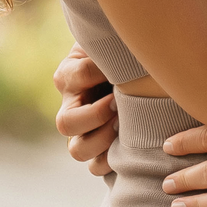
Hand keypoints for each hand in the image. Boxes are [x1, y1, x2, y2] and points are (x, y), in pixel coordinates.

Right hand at [52, 42, 117, 175]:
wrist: (140, 71)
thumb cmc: (125, 52)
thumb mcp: (113, 40)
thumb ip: (109, 42)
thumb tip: (117, 47)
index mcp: (69, 76)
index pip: (75, 76)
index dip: (96, 73)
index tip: (116, 70)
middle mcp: (70, 105)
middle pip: (66, 123)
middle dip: (95, 115)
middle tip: (119, 104)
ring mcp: (82, 131)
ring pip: (77, 150)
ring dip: (102, 141)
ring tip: (123, 125)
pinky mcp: (98, 150)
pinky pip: (96, 167)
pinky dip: (111, 161)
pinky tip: (127, 145)